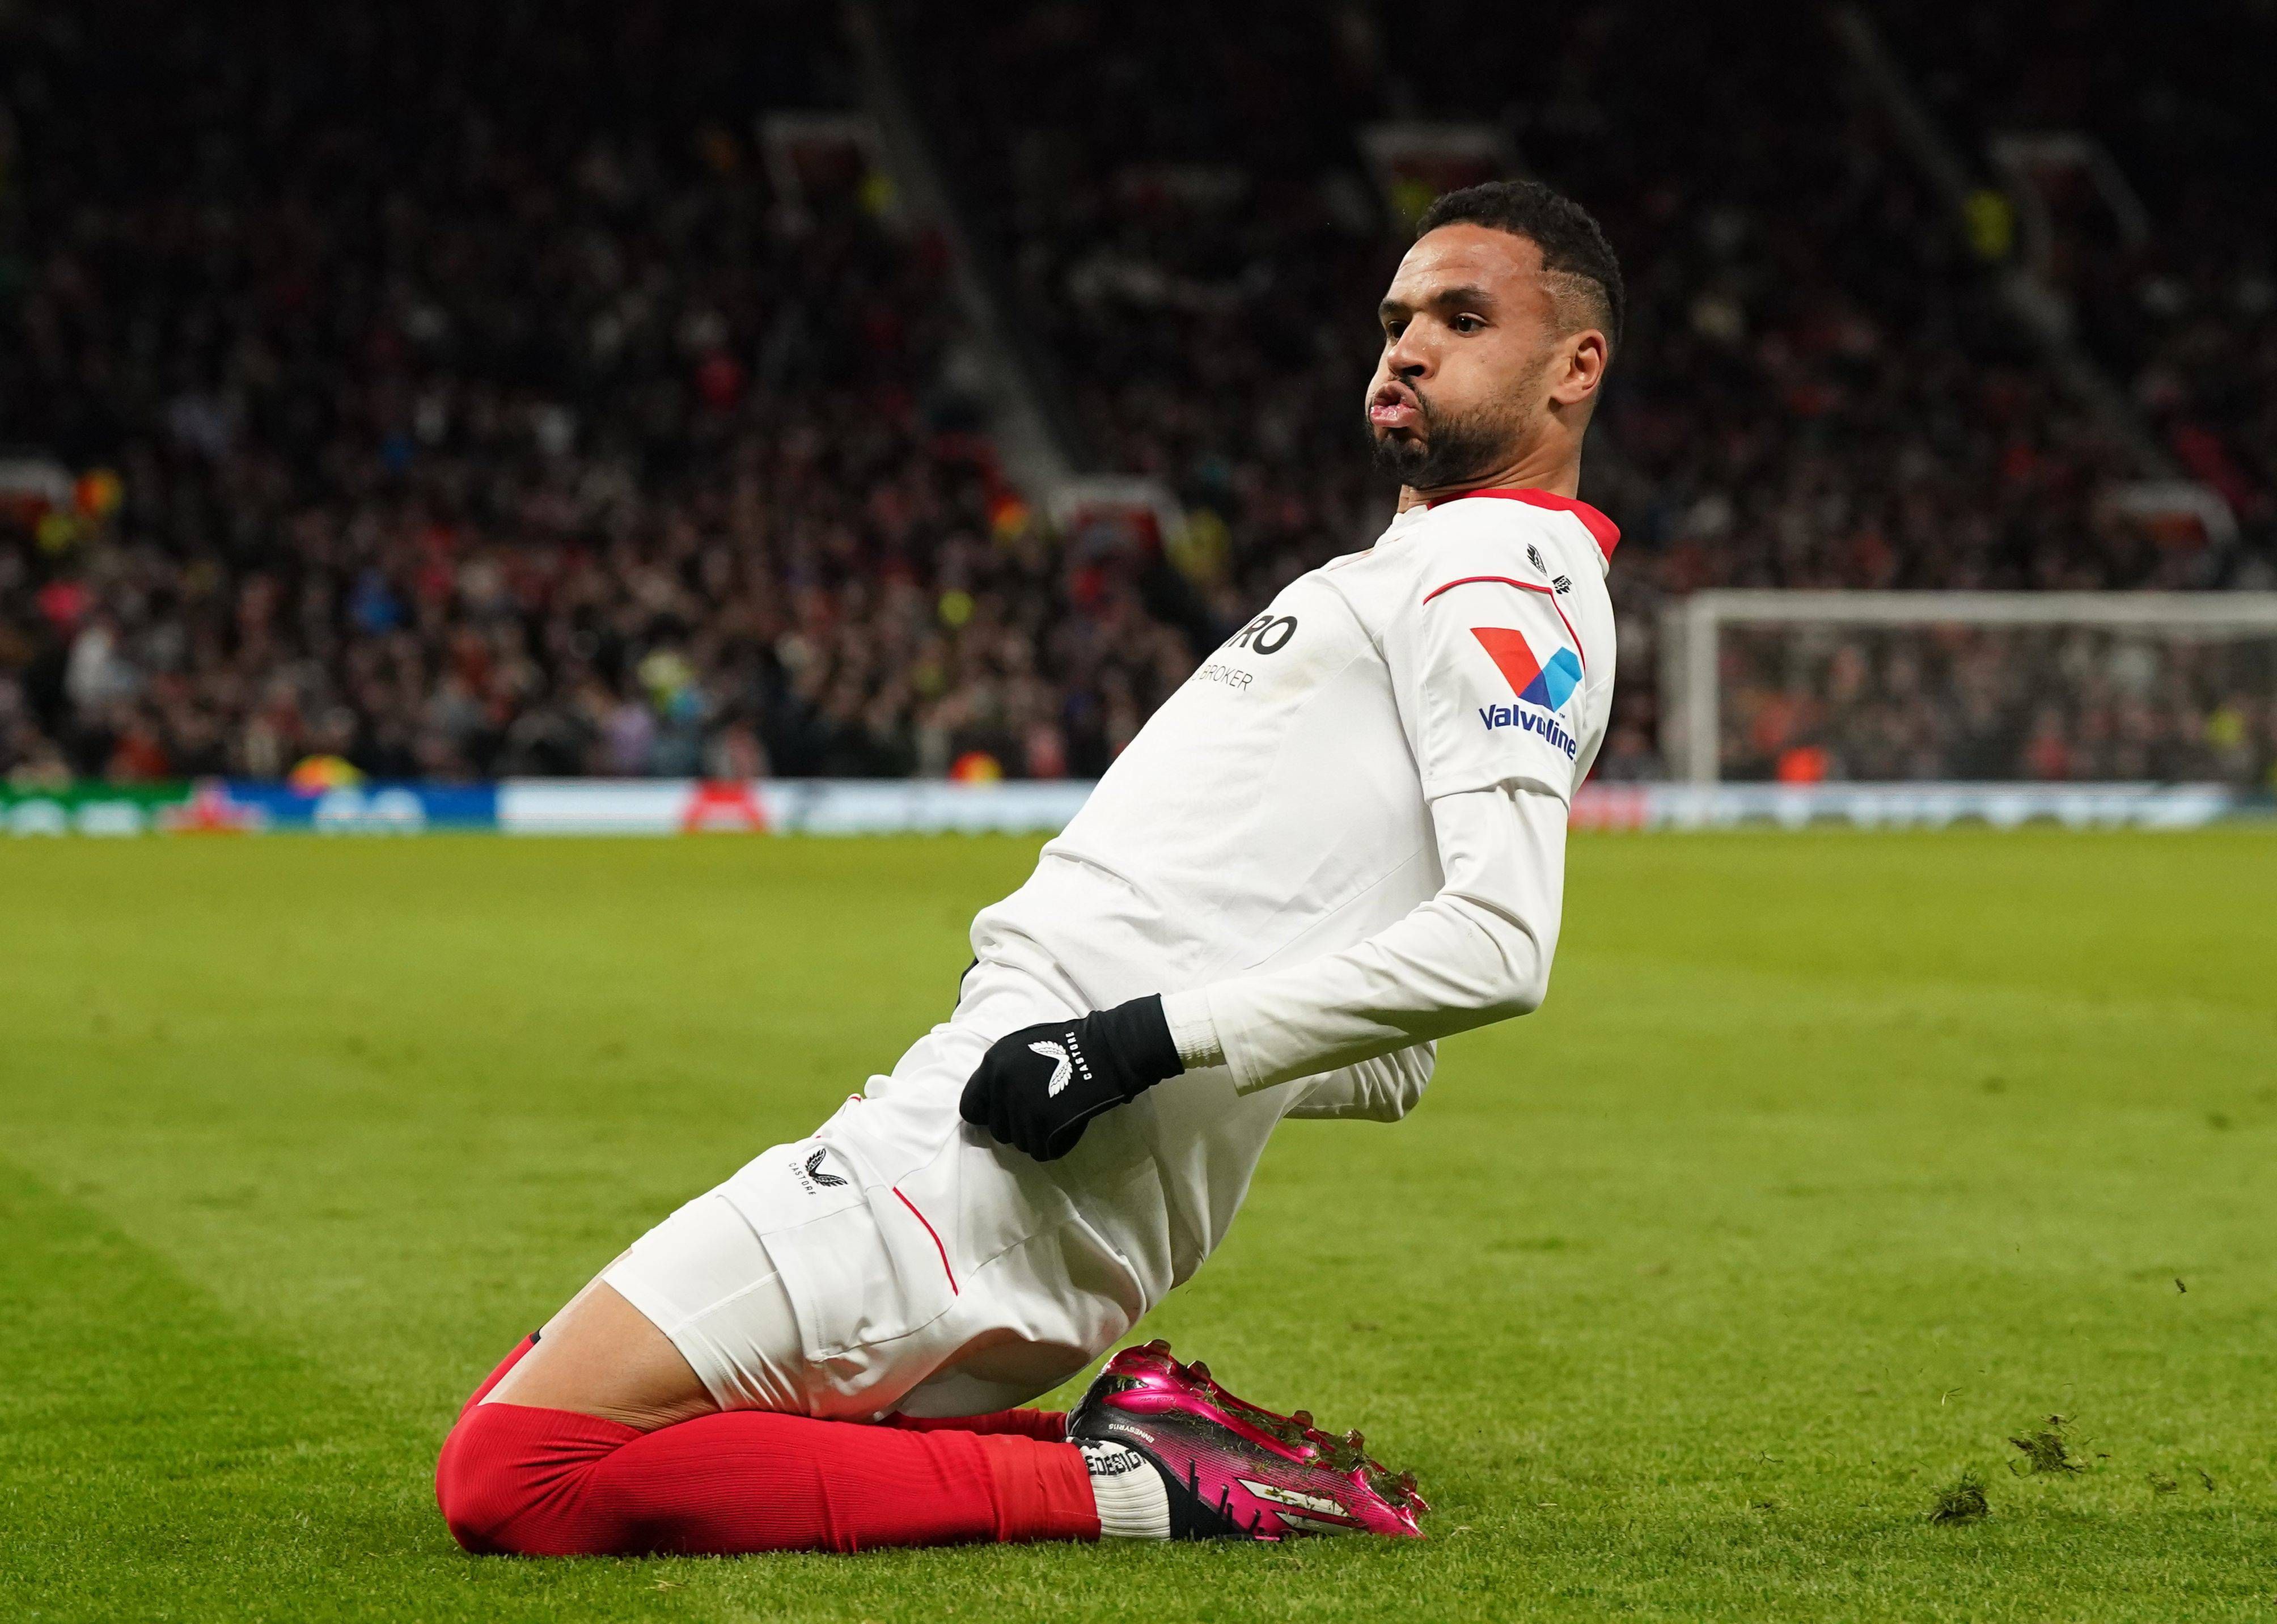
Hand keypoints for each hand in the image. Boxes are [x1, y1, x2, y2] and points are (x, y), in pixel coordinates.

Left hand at [960, 995, 1183, 1160]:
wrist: (1103, 1051)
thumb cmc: (1065, 1045)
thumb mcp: (1020, 1047)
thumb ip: (1001, 1072)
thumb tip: (989, 1100)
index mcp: (992, 1065)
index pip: (970, 1108)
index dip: (987, 1115)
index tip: (1003, 1115)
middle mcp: (1001, 1088)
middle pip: (998, 1130)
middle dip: (1017, 1127)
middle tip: (1040, 1113)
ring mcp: (1021, 1109)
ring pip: (1019, 1143)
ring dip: (1036, 1136)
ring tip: (1056, 1117)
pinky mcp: (1043, 1126)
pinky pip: (1039, 1151)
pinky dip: (1053, 1144)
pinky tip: (1066, 1127)